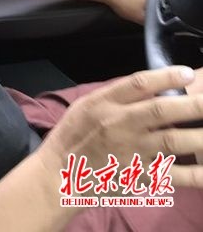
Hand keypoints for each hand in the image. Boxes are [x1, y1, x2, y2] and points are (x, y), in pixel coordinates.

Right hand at [36, 66, 202, 194]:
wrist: (61, 175)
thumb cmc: (73, 134)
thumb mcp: (87, 104)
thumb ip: (116, 94)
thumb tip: (150, 84)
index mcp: (105, 102)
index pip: (139, 84)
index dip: (165, 77)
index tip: (187, 73)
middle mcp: (120, 124)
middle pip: (161, 111)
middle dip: (192, 105)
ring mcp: (132, 152)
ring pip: (172, 141)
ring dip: (199, 136)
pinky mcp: (139, 176)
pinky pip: (172, 175)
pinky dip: (194, 174)